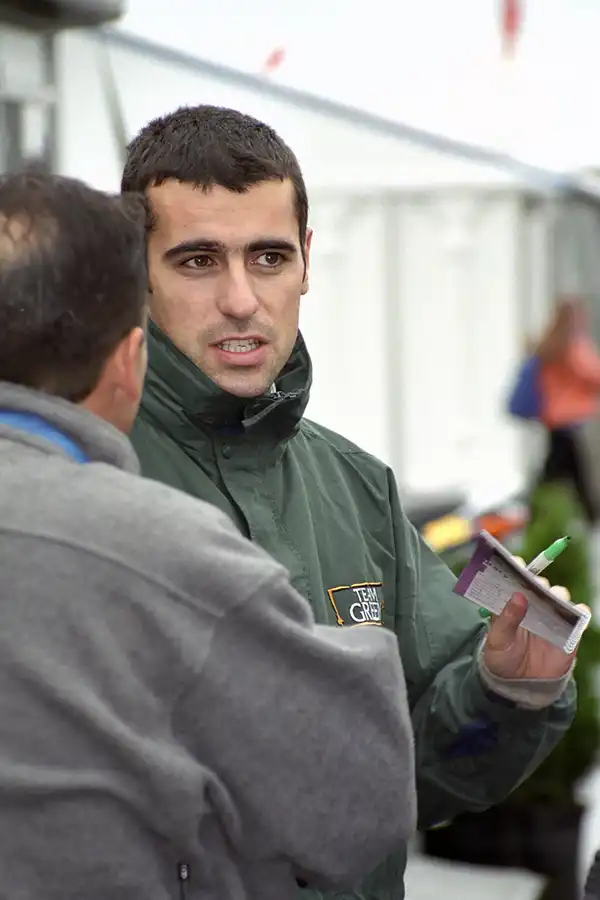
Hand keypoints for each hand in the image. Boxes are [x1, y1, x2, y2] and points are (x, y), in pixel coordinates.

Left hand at [482, 558, 589, 679]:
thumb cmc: (502, 658)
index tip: (513, 561)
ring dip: (557, 594)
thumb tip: (518, 596)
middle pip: (539, 584)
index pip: (514, 577)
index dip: (515, 566)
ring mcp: (552, 616)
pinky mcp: (568, 631)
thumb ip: (505, 619)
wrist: (518, 686)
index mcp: (511, 602)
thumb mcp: (497, 640)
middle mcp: (533, 604)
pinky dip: (579, 610)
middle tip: (533, 585)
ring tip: (550, 600)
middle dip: (537, 581)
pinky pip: (580, 615)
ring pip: (560, 595)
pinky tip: (573, 611)